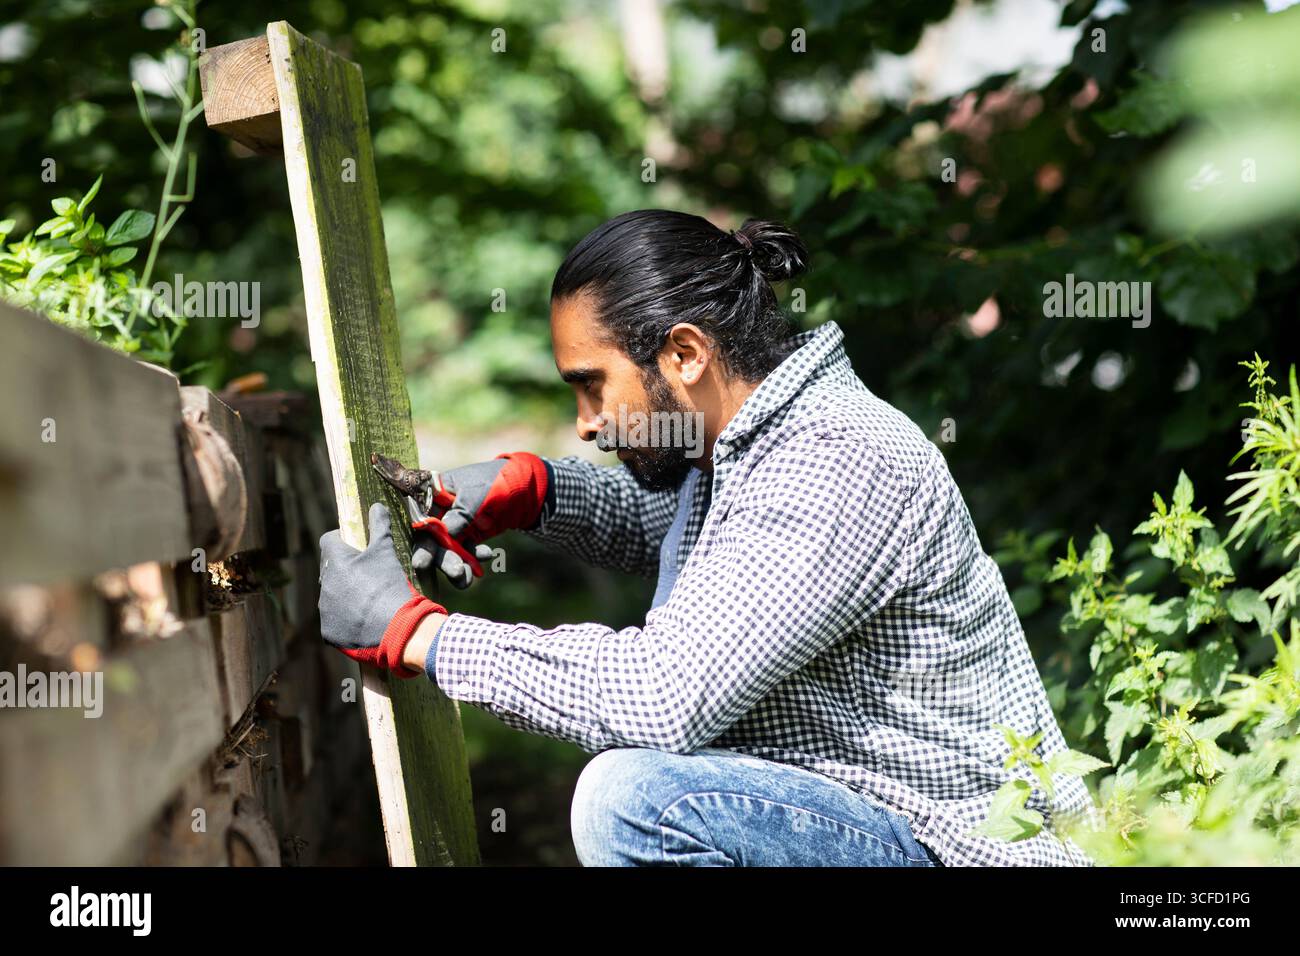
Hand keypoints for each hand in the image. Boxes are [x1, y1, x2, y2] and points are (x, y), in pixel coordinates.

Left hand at [319, 502, 445, 677]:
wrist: (396, 627)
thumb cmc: (390, 585)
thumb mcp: (386, 551)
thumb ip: (380, 526)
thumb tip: (377, 506)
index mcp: (334, 561)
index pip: (329, 540)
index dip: (342, 539)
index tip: (357, 545)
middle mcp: (324, 584)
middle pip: (330, 569)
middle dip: (344, 569)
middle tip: (367, 574)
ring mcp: (325, 609)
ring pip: (332, 595)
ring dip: (344, 593)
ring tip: (368, 598)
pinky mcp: (328, 631)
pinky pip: (334, 619)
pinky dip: (346, 617)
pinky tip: (364, 618)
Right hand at [410, 452, 547, 586]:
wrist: (522, 485)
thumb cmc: (494, 482)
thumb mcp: (475, 495)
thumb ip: (460, 514)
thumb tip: (444, 535)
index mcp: (432, 496)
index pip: (420, 523)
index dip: (420, 545)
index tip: (421, 565)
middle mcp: (437, 513)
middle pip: (432, 541)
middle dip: (442, 560)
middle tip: (456, 573)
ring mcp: (452, 526)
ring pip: (448, 551)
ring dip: (458, 565)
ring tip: (468, 578)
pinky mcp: (467, 536)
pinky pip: (466, 551)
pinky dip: (474, 557)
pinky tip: (487, 555)